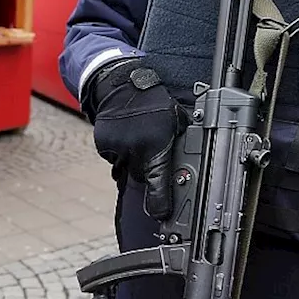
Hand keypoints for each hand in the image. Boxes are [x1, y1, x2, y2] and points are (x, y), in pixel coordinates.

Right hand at [88, 59, 183, 218]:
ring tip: (138, 138)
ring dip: (133, 160)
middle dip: (148, 170)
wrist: (120, 84)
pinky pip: (114, 159)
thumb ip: (181, 142)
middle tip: (152, 152)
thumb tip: (194, 162)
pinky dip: (119, 153)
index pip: (158, 180)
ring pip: (126, 168)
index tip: (161, 214)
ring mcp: (117, 147)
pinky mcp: (103, 145)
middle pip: (141, 176)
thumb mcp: (176, 119)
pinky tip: (125, 136)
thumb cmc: (153, 100)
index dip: (159, 202)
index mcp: (156, 144)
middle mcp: (134, 148)